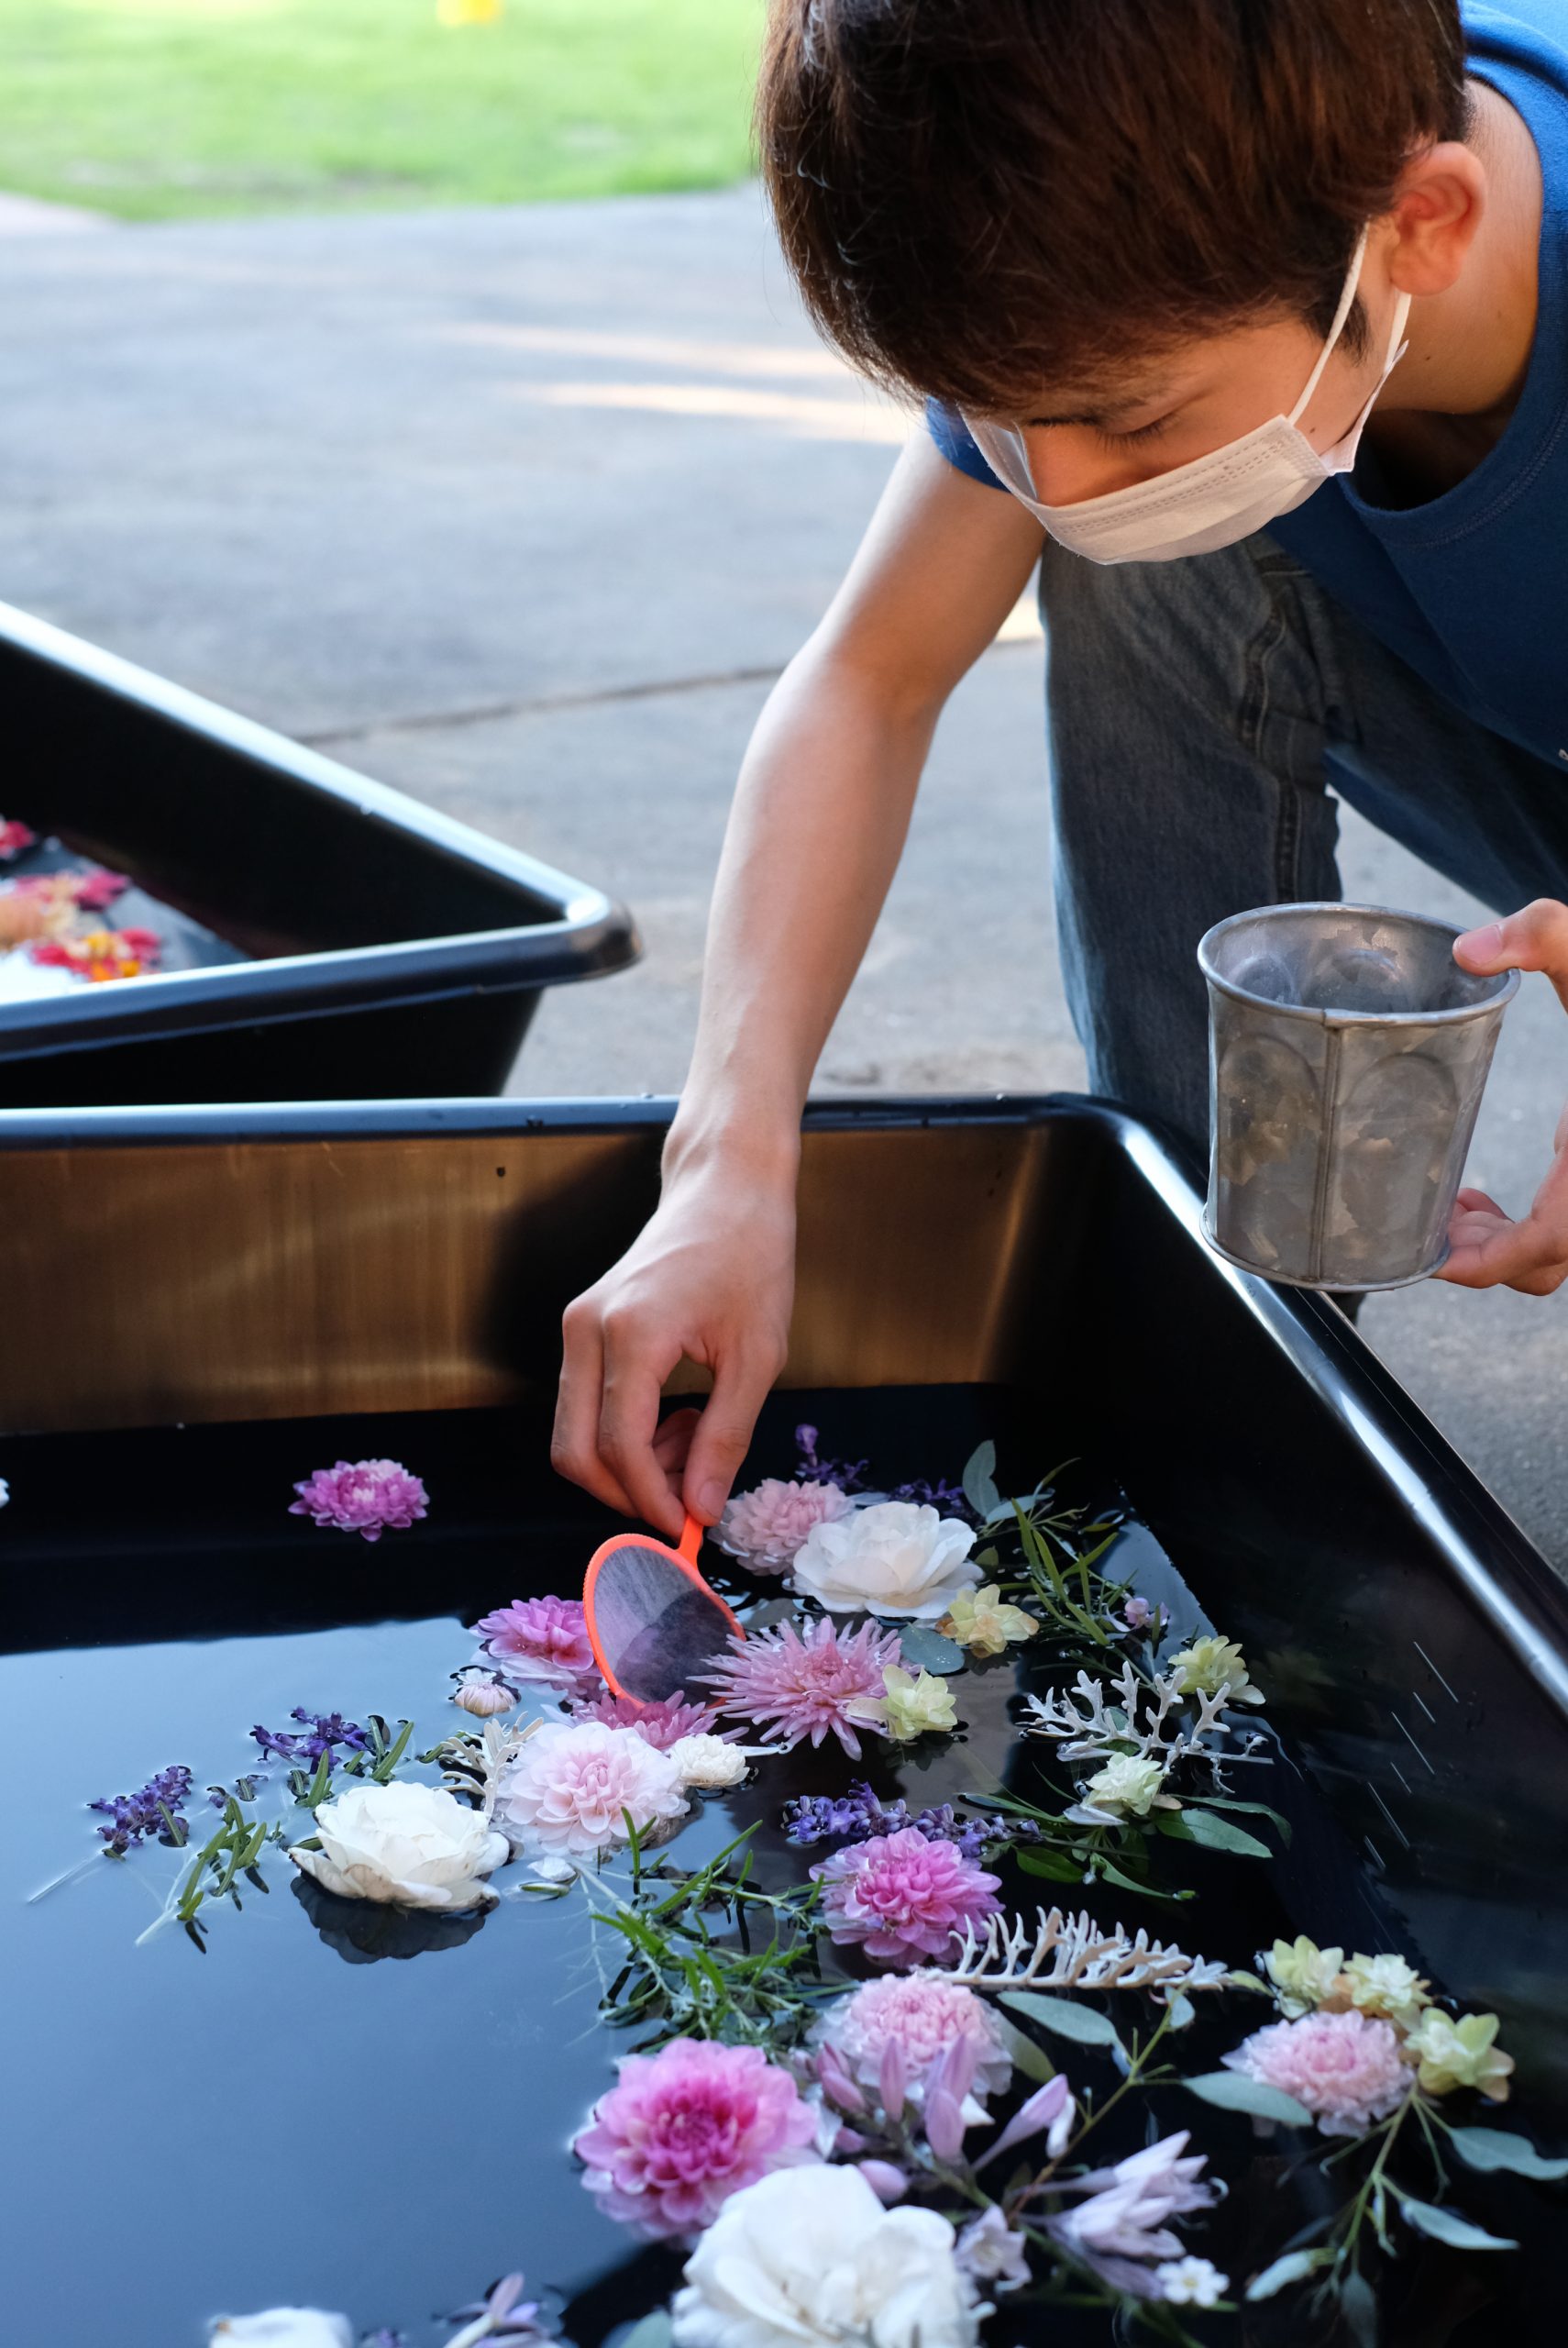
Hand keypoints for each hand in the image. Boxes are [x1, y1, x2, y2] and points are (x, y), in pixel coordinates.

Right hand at [551, 1157, 795, 1538]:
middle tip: (689, 1496)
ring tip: (696, 1441)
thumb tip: (702, 1509)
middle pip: (575, 1451)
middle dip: (628, 1493)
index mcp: (631, 1333)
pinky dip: (624, 1432)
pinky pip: (585, 1404)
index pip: (620, 1447)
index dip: (653, 1499)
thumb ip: (725, 1437)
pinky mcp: (581, 1327)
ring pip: (575, 1433)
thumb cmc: (750, 1256)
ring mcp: (577, 1326)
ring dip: (629, 1463)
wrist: (725, 1190)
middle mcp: (587, 1330)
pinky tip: (678, 1417)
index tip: (690, 1526)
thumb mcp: (757, 1355)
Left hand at [1439, 899, 1567, 1293]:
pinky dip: (1530, 1229)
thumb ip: (1544, 933)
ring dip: (1506, 1246)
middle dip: (1486, 1257)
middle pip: (1551, 1263)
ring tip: (1457, 1209)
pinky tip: (1490, 1197)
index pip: (1551, 1241)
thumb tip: (1469, 950)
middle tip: (1433, 1222)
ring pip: (1564, 1253)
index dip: (1492, 1262)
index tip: (1440, 1259)